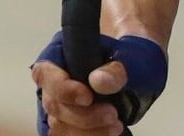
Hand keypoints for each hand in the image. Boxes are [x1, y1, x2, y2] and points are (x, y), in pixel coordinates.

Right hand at [31, 32, 165, 135]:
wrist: (138, 70)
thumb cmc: (131, 56)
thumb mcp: (131, 55)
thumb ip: (115, 68)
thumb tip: (98, 81)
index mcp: (59, 55)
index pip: (45, 73)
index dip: (63, 89)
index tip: (88, 98)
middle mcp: (53, 82)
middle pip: (54, 105)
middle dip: (83, 116)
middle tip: (112, 114)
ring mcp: (59, 104)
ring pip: (59, 126)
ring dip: (87, 131)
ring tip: (115, 126)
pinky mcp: (69, 123)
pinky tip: (109, 132)